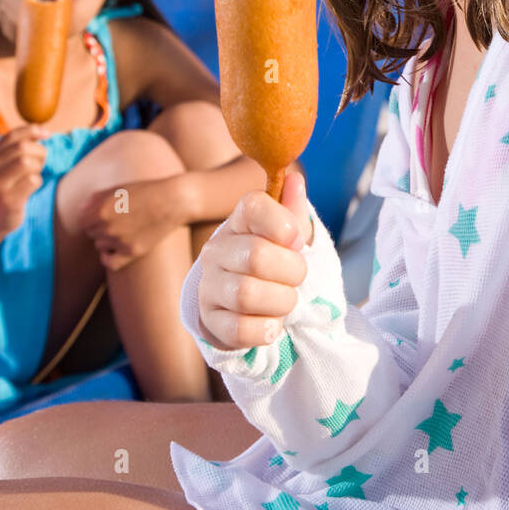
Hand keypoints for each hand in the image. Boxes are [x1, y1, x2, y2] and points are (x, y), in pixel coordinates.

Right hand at [0, 125, 47, 246]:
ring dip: (38, 167)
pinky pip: (33, 181)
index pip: (11, 137)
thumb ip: (12, 152)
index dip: (31, 131)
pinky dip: (37, 181)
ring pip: (27, 163)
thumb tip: (42, 131)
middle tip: (41, 162)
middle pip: (22, 148)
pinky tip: (30, 189)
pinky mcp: (8, 200)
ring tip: (33, 176)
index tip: (46, 133)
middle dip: (39, 152)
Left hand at [81, 173, 194, 270]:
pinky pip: (109, 262)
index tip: (103, 215)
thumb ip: (95, 199)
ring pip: (100, 245)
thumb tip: (81, 211)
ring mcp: (120, 241)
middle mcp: (107, 227)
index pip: (83, 221)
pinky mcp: (132, 251)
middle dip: (100, 228)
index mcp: (100, 210)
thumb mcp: (118, 189)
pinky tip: (113, 250)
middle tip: (117, 220)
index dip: (92, 217)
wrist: (173, 200)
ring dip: (107, 239)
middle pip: (91, 234)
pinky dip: (108, 257)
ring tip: (123, 229)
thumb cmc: (146, 191)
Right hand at [198, 168, 311, 351]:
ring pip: (247, 294)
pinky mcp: (211, 321)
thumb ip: (292, 210)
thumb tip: (294, 180)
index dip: (282, 223)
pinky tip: (272, 323)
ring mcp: (209, 287)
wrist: (245, 304)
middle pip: (257, 255)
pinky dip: (266, 329)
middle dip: (292, 270)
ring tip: (286, 300)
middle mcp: (216, 251)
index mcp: (238, 222)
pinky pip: (240, 329)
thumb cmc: (272, 261)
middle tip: (298, 277)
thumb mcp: (286, 235)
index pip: (252, 206)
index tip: (296, 241)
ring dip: (281, 301)